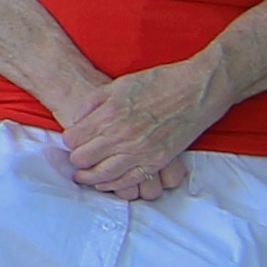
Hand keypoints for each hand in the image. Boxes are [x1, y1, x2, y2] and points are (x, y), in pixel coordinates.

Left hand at [61, 58, 211, 196]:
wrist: (196, 89)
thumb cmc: (159, 82)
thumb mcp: (118, 85)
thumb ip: (94, 103)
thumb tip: (77, 119)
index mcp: (109, 115)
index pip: (73, 139)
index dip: (70, 140)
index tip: (73, 140)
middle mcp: (121, 136)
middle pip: (84, 159)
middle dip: (76, 159)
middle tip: (76, 159)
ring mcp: (140, 151)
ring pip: (103, 174)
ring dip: (89, 177)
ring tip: (83, 176)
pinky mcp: (158, 161)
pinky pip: (130, 181)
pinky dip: (114, 185)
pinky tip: (105, 183)